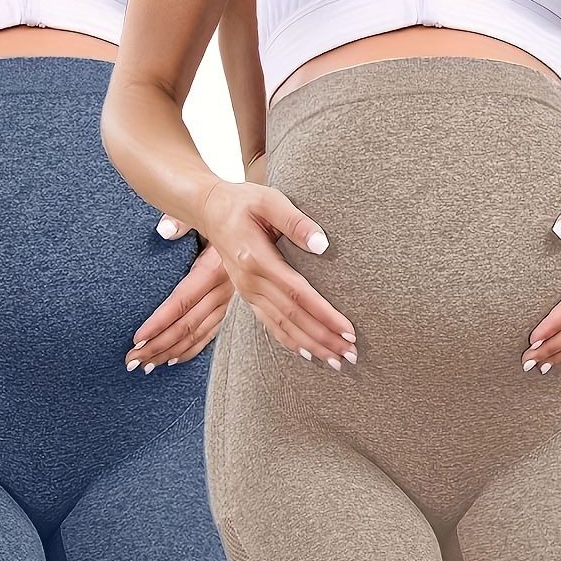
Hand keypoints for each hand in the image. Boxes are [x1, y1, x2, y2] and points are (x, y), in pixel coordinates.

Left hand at [126, 218, 231, 370]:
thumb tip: (164, 229)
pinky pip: (210, 335)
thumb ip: (182, 223)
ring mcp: (229, 303)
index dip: (159, 323)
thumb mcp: (205, 217)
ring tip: (146, 365)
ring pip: (196, 335)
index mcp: (213, 269)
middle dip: (157, 346)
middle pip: (185, 326)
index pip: (181, 302)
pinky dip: (191, 350)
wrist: (261, 227)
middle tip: (132, 361)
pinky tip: (173, 360)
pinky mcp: (233, 310)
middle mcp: (223, 291)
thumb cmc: (226, 220)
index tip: (138, 339)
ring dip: (170, 352)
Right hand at [199, 179, 354, 367]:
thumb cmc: (244, 201)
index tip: (348, 330)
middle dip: (323, 338)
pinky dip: (289, 341)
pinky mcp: (248, 296)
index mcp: (258, 260)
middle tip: (350, 355)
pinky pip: (270, 325)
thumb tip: (323, 245)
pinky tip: (308, 354)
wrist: (211, 210)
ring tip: (335, 360)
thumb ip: (297, 222)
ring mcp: (248, 292)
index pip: (299, 295)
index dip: (325, 315)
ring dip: (311, 346)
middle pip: (293, 318)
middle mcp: (251, 282)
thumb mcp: (270, 200)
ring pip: (282, 327)